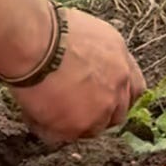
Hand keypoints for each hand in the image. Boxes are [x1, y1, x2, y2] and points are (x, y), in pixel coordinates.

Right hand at [8, 8, 145, 144]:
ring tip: (43, 106)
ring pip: (91, 128)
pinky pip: (64, 136)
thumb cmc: (48, 29)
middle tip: (71, 108)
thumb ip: (95, 56)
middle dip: (97, 113)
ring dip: (72, 122)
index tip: (101, 97)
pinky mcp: (79, 125)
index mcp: (120, 58)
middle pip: (116, 113)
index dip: (117, 96)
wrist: (36, 41)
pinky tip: (32, 112)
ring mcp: (102, 107)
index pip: (133, 87)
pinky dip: (48, 128)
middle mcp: (118, 84)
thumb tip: (84, 68)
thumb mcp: (85, 32)